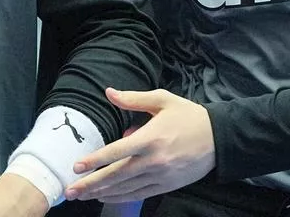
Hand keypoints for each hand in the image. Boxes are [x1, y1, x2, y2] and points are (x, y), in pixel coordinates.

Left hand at [64, 88, 214, 203]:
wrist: (219, 138)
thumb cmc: (189, 116)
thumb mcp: (162, 100)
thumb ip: (133, 99)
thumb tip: (108, 92)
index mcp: (151, 137)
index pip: (117, 152)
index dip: (95, 160)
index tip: (76, 166)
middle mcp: (154, 160)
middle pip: (116, 175)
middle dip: (91, 184)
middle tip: (70, 190)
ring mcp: (161, 175)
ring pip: (126, 188)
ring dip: (102, 193)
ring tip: (83, 195)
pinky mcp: (167, 185)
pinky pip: (139, 194)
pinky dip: (121, 197)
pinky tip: (106, 197)